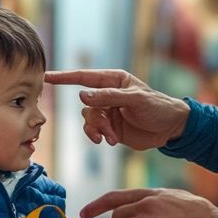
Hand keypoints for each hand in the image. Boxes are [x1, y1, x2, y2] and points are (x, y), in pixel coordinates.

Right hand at [45, 69, 189, 150]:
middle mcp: (107, 94)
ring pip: (88, 119)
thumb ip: (108, 97)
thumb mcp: (136, 100)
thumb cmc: (158, 107)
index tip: (45, 76)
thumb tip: (81, 96)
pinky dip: (99, 136)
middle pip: (86, 104)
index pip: (83, 77)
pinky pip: (94, 130)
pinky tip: (111, 141)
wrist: (171, 129)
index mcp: (114, 80)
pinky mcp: (110, 126)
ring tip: (111, 138)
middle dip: (94, 119)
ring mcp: (108, 111)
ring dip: (97, 130)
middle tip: (107, 130)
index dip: (64, 77)